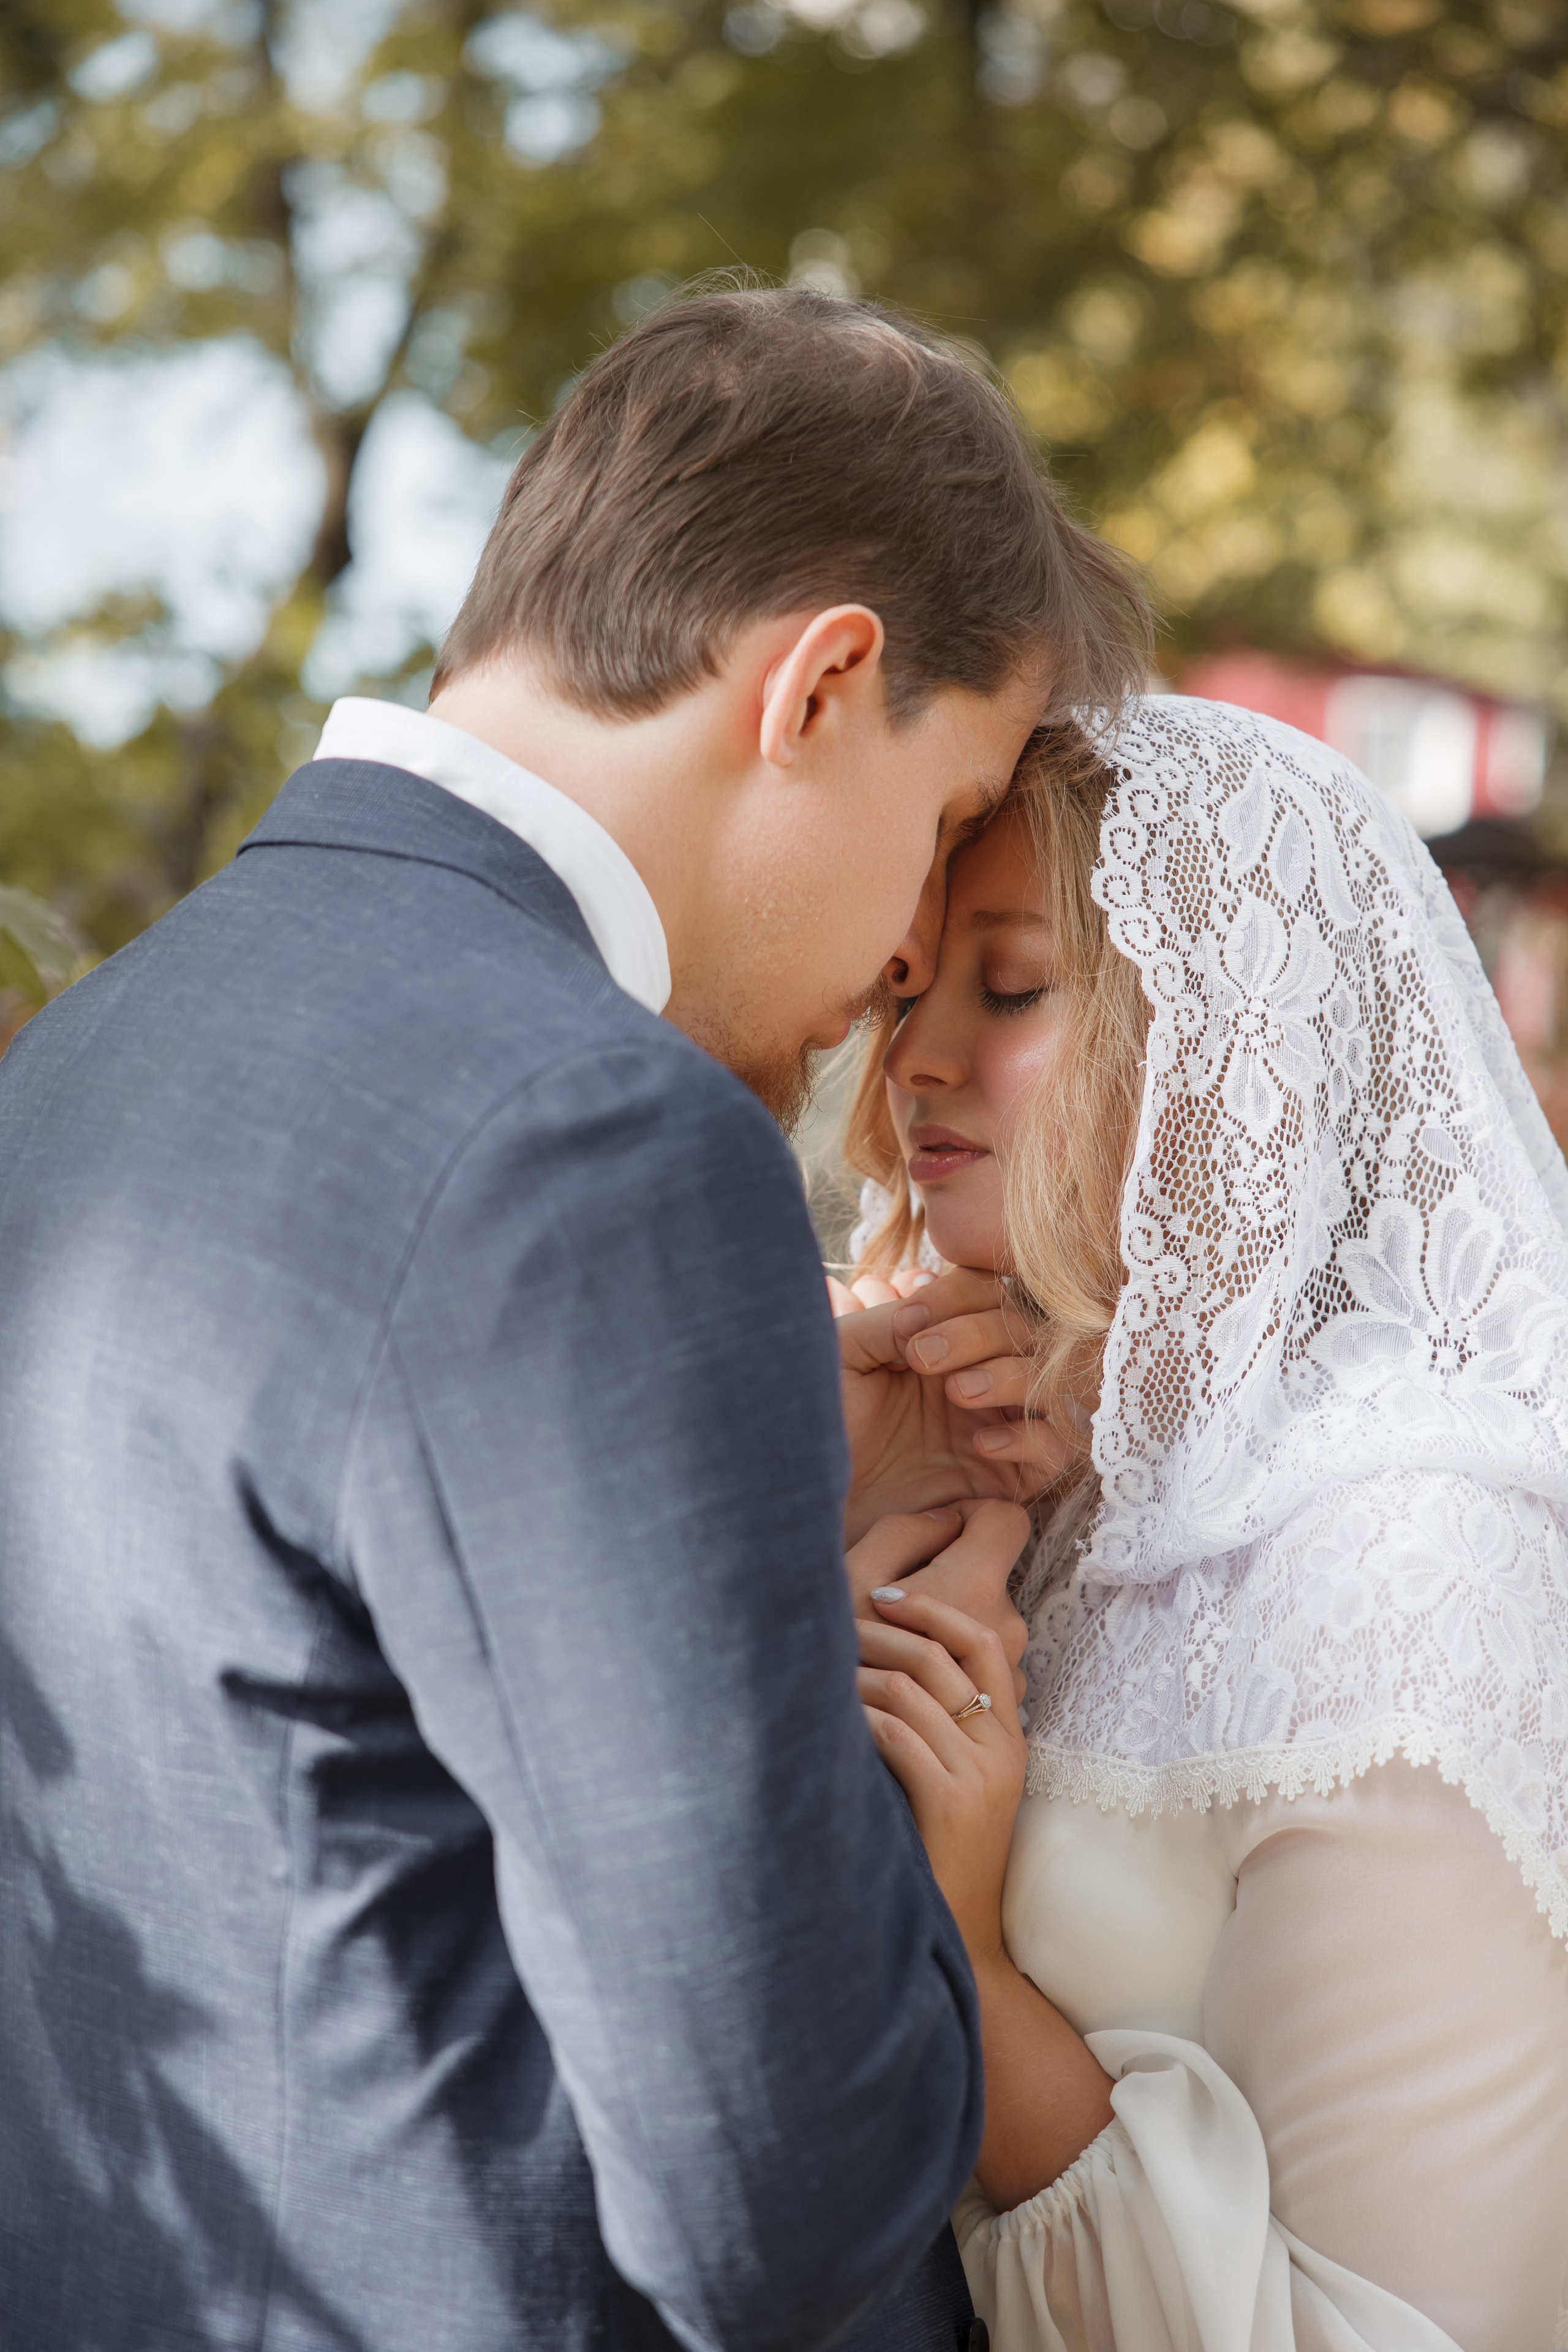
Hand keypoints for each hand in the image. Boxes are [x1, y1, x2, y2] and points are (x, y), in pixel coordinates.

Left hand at [831, 1267, 1074, 1542]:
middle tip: (923, 1359)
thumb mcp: (842, 1357)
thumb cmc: (823, 1425)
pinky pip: (1053, 1448)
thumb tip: (929, 1293)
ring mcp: (1000, 1422)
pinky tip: (982, 1444)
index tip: (910, 1321)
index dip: (958, 1296)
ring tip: (956, 1394)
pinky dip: (1027, 1439)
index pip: (984, 1291)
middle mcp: (979, 1372)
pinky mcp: (1013, 1478)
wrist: (818, 1504)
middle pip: (1020, 1327)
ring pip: (1046, 1380)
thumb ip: (885, 1318)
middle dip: (977, 1334)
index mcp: (942, 1336)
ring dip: (1008, 1376)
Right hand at [844, 1500, 1029, 1698]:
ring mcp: (1011, 1676)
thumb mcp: (856, 1575)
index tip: (936, 1538)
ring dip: (951, 1631)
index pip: (1006, 1522)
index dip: (973, 1517)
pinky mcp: (1004, 1716)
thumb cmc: (837, 1656)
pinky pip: (986, 1671)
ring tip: (900, 1655)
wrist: (837, 1749)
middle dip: (952, 1583)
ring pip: (986, 1627)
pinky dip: (956, 1670)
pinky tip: (915, 1687)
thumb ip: (905, 1533)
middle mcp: (1007, 1628)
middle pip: (993, 1579)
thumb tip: (947, 1522)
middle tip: (897, 1608)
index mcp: (975, 1585)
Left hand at [856, 1585, 1025, 1962]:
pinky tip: (828, 1716)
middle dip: (881, 1631)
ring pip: (910, 1689)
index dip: (934, 1611)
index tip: (885, 1595)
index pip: (983, 1643)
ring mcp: (979, 1775)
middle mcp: (1001, 1747)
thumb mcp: (964, 1785)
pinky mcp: (951, 1802)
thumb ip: (946, 1730)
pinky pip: (896, 1735)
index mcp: (1010, 1736)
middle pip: (940, 1656)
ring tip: (819, 1671)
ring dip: (856, 1671)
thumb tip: (889, 1667)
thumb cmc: (947, 1857)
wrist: (966, 1939)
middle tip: (835, 1623)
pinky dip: (856, 1716)